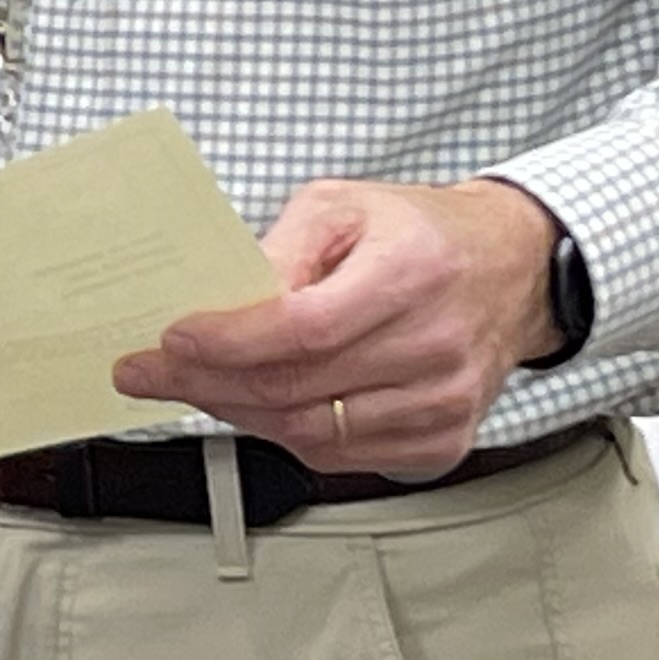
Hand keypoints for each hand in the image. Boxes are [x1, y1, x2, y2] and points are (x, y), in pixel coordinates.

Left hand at [112, 178, 560, 478]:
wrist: (510, 269)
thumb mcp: (343, 205)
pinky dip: (285, 434)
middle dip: (205, 383)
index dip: (231, 341)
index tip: (173, 339)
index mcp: (412, 272)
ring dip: (237, 413)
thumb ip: (281, 248)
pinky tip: (255, 406)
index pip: (305, 328)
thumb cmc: (420, 233)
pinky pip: (341, 455)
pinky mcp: (443, 441)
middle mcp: (436, 346)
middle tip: (148, 373)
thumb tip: (222, 301)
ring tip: (193, 387)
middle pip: (298, 387)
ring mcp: (444, 403)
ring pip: (311, 431)